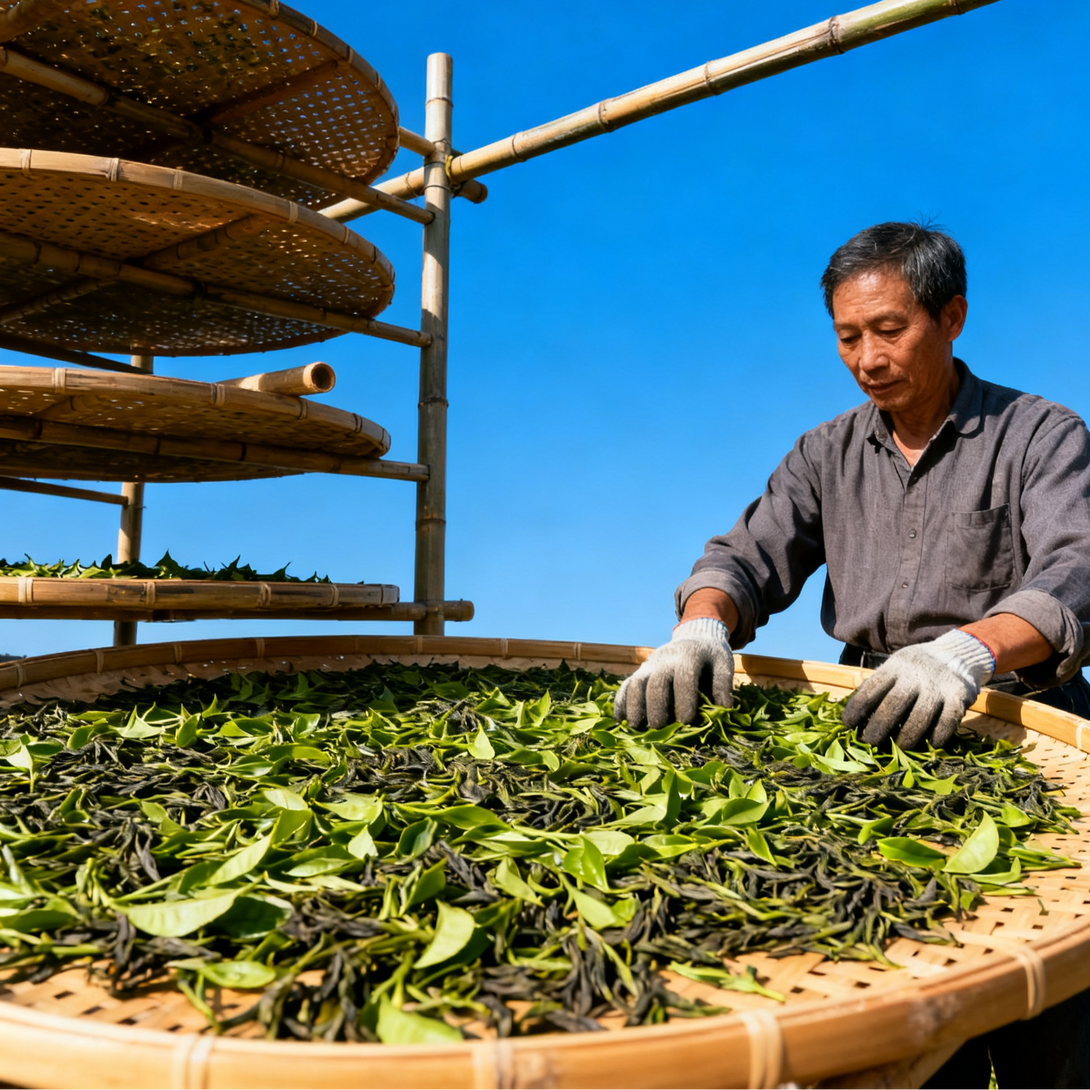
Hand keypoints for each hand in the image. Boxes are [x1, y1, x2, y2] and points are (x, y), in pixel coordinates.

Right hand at [614, 618, 733, 728]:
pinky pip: (625, 686)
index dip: (684, 699)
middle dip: (656, 705)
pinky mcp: (640, 672)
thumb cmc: (710, 657)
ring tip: (635, 727)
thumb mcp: (722, 664)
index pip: (684, 678)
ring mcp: (650, 666)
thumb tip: (724, 708)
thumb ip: (723, 684)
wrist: (694, 637)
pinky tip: (620, 720)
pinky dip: (621, 702)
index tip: (686, 721)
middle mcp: (665, 660)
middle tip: (658, 727)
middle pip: (656, 681)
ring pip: (636, 683)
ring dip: (633, 705)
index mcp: (689, 657)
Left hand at [842, 630, 995, 748]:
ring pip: (919, 716)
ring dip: (907, 736)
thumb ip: (880, 684)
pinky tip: (931, 743)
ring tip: (899, 748)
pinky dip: (938, 735)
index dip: (857, 708)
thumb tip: (855, 712)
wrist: (957, 653)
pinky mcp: (958, 697)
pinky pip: (947, 721)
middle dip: (879, 726)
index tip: (848, 724)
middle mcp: (915, 675)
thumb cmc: (916, 666)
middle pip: (893, 704)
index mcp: (895, 667)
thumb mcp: (896, 665)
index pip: (871, 689)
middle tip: (870, 741)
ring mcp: (937, 686)